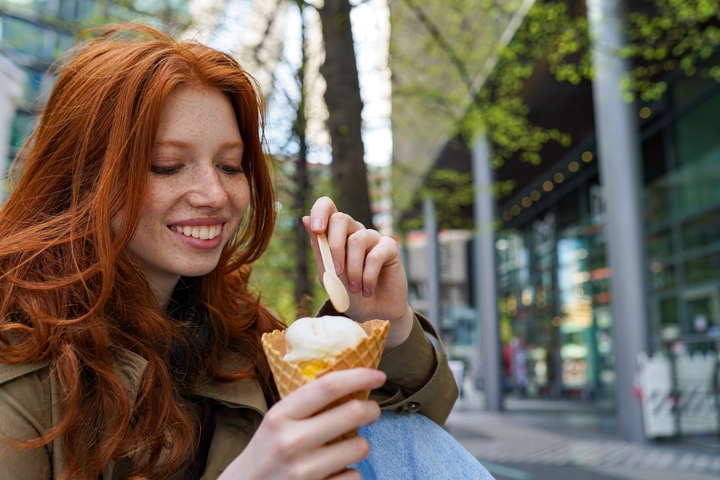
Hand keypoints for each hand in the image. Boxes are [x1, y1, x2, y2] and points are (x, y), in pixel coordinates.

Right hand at [220, 368, 384, 479]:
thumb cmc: (267, 452)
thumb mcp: (277, 421)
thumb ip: (306, 404)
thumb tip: (351, 382)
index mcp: (281, 415)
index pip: (328, 386)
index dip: (359, 377)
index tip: (378, 376)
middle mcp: (292, 441)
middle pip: (353, 413)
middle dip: (372, 410)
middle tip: (372, 411)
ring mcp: (304, 471)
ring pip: (360, 447)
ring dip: (360, 445)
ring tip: (346, 447)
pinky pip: (354, 476)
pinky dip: (350, 473)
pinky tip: (335, 472)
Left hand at [303, 197, 413, 351]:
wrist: (372, 313)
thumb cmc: (347, 293)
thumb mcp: (328, 274)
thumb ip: (319, 249)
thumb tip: (304, 218)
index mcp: (335, 234)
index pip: (327, 206)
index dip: (320, 211)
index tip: (316, 229)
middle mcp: (354, 231)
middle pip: (341, 219)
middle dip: (334, 247)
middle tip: (336, 271)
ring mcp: (372, 238)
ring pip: (356, 240)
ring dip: (352, 269)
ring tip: (354, 288)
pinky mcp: (389, 247)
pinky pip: (375, 255)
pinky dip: (367, 276)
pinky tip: (367, 289)